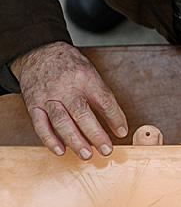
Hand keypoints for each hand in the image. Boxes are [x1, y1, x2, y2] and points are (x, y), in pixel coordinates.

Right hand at [10, 41, 127, 159]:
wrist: (37, 52)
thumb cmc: (69, 67)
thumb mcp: (90, 73)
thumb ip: (103, 97)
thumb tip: (118, 125)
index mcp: (84, 77)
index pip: (103, 100)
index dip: (115, 117)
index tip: (122, 132)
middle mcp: (65, 87)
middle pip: (81, 113)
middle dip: (95, 134)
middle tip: (106, 149)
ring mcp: (48, 97)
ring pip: (61, 121)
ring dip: (74, 140)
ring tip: (87, 154)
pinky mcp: (33, 104)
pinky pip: (40, 125)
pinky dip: (50, 139)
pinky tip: (61, 150)